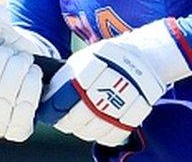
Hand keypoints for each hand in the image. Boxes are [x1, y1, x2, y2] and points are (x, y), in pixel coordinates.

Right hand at [0, 3, 58, 141]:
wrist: (34, 61)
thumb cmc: (9, 45)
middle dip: (3, 67)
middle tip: (15, 54)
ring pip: (3, 104)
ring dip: (20, 76)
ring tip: (26, 63)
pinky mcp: (15, 131)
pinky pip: (21, 117)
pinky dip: (30, 92)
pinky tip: (33, 78)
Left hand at [37, 19, 191, 145]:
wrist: (143, 56)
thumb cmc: (105, 60)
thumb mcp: (84, 58)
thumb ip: (67, 76)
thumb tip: (48, 98)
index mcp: (98, 58)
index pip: (71, 89)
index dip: (57, 105)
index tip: (50, 111)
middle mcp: (116, 74)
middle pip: (85, 110)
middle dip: (69, 121)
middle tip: (63, 121)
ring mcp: (131, 92)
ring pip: (100, 124)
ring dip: (85, 130)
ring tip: (80, 125)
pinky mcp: (142, 106)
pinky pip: (119, 131)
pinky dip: (105, 135)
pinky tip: (98, 128)